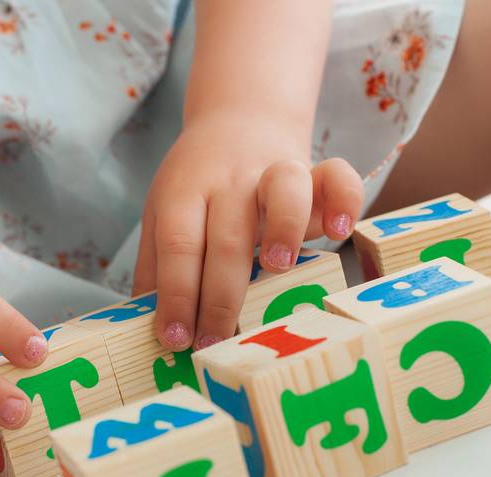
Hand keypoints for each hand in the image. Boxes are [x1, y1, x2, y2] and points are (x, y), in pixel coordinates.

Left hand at [133, 113, 363, 349]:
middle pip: (226, 235)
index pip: (178, 245)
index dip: (176, 295)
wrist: (238, 120)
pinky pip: (336, 176)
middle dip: (220, 296)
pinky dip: (344, 199)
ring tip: (278, 267)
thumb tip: (146, 327)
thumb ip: (157, 265)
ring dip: (283, 229)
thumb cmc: (197, 183)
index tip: (174, 338)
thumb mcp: (162, 213)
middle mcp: (229, 181)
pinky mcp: (314, 171)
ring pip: (283, 190)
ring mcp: (274, 171)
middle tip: (214, 341)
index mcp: (185, 193)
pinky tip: (338, 231)